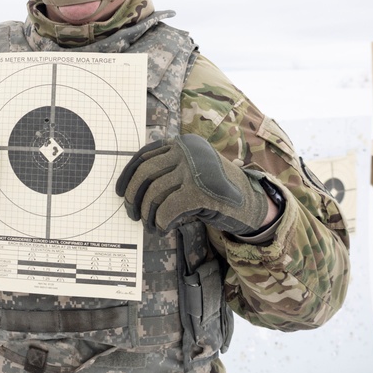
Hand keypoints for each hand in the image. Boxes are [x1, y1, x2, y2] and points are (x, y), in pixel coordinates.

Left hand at [116, 134, 269, 236]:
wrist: (251, 204)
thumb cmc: (214, 192)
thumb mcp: (190, 174)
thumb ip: (166, 173)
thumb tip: (130, 191)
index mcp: (183, 143)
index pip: (144, 155)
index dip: (127, 175)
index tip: (121, 193)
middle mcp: (188, 151)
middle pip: (145, 173)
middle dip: (134, 196)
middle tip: (132, 214)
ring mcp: (195, 168)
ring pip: (155, 192)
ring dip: (148, 214)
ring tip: (152, 226)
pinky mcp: (200, 190)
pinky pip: (168, 209)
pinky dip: (162, 222)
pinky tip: (165, 228)